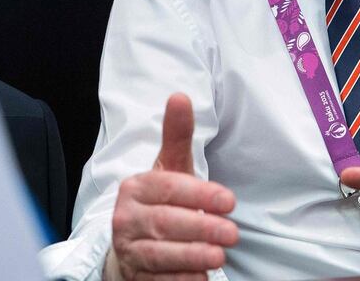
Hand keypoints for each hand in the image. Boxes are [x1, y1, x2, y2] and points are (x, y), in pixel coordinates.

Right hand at [106, 93, 238, 280]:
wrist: (132, 242)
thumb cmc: (160, 200)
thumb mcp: (170, 167)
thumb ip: (177, 136)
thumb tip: (180, 96)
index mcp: (136, 187)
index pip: (168, 189)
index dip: (200, 195)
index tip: (230, 201)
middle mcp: (126, 217)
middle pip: (164, 223)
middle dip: (201, 228)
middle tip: (233, 233)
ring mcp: (129, 249)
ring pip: (159, 254)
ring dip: (191, 257)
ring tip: (219, 257)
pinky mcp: (135, 276)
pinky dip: (179, 280)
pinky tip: (199, 278)